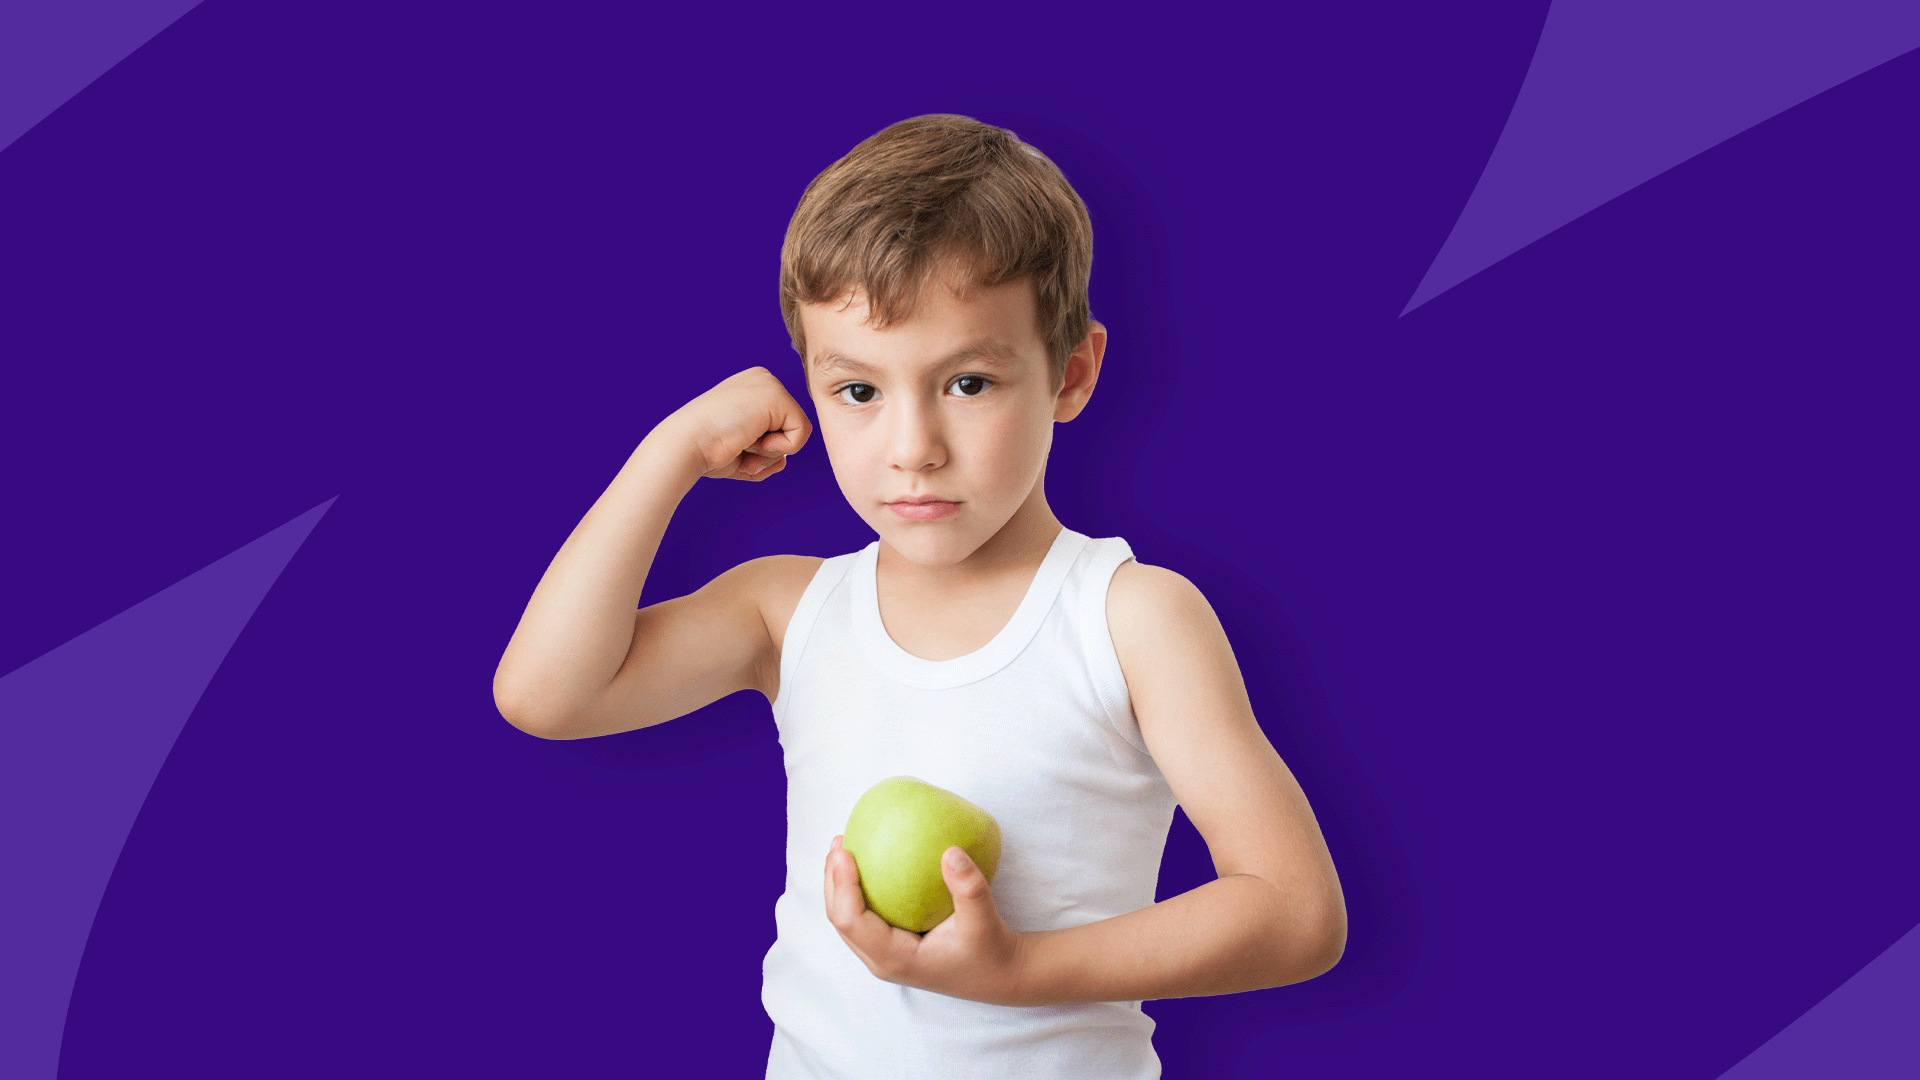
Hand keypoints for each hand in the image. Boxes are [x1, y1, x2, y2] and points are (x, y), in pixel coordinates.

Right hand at [662, 367, 811, 481]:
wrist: (686, 444)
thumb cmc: (706, 451)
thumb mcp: (740, 450)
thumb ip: (764, 455)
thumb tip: (783, 462)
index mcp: (753, 389)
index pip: (781, 426)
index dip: (762, 447)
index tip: (735, 444)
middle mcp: (763, 381)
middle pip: (791, 428)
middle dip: (768, 450)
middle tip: (738, 445)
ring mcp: (769, 384)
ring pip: (798, 432)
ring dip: (771, 451)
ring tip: (742, 441)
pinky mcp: (776, 395)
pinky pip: (801, 433)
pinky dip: (779, 448)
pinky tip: (751, 439)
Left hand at [823, 835, 1027, 1005]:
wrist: (1000, 975)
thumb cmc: (991, 951)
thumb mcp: (984, 921)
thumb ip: (969, 888)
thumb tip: (950, 851)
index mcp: (896, 958)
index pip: (852, 921)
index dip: (841, 886)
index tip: (844, 851)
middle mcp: (883, 961)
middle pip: (841, 920)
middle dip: (833, 881)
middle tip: (839, 841)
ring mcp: (886, 956)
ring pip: (849, 920)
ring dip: (841, 885)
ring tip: (844, 848)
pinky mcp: (893, 947)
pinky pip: (865, 918)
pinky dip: (859, 891)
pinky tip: (871, 864)